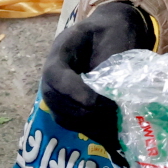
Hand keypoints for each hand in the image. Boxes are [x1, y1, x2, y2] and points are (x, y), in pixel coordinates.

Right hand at [42, 1, 153, 149]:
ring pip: (62, 116)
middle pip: (55, 100)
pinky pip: (73, 122)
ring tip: (113, 129)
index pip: (55, 76)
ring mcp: (59, 91)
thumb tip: (110, 94)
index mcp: (61, 51)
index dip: (74, 92)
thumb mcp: (112, 36)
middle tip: (110, 117)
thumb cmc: (113, 31)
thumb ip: (108, 63)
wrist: (113, 30)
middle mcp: (54, 74)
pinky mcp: (69, 105)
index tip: (98, 102)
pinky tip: (111, 136)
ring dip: (87, 125)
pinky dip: (91, 131)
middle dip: (82, 112)